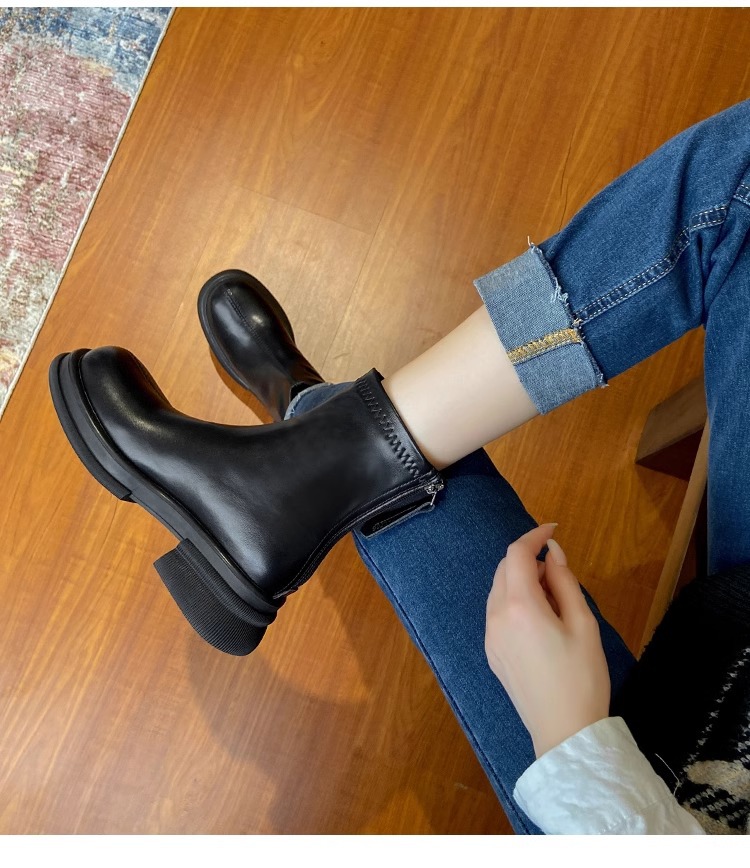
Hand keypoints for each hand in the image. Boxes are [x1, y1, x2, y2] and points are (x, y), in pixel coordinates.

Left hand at [484, 523, 610, 758]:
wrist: (564, 733)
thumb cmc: (582, 677)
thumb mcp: (583, 624)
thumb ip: (565, 581)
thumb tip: (552, 552)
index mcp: (519, 606)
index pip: (517, 554)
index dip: (534, 536)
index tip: (553, 529)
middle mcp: (496, 616)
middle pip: (503, 569)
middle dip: (527, 559)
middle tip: (560, 570)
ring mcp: (490, 636)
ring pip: (498, 590)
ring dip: (520, 580)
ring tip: (554, 596)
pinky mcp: (491, 652)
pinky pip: (497, 612)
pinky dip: (514, 601)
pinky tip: (539, 617)